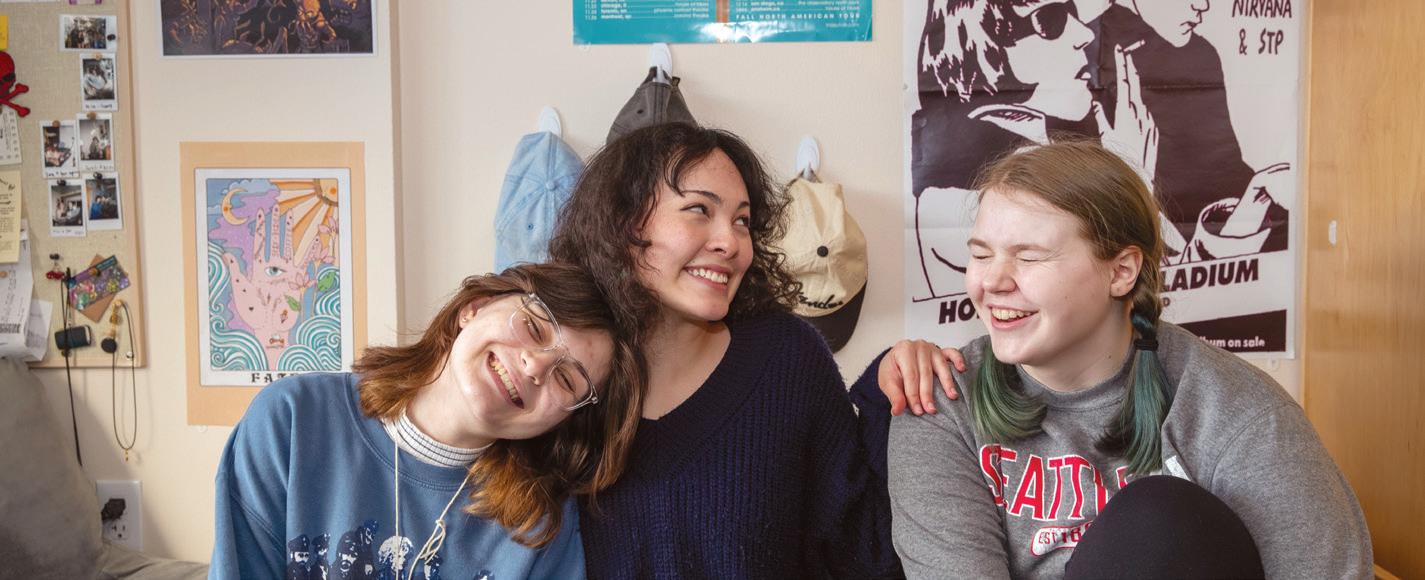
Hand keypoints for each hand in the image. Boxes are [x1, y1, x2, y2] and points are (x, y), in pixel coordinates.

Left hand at [878, 340, 966, 415]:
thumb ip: (894, 396)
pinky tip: (962, 370)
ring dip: (947, 382)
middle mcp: (919, 346)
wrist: (897, 360)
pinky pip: (952, 353)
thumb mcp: (887, 382)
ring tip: (952, 396)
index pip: (910, 375)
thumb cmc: (893, 370)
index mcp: (903, 350)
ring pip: (941, 365)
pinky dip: (958, 360)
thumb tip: (897, 411)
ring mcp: (932, 348)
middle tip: (931, 410)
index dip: (913, 394)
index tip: (917, 411)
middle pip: (925, 372)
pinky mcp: (942, 351)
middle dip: (928, 393)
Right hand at [1095, 42, 1158, 186]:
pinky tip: (1133, 112)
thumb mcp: (1106, 136)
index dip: (1122, 65)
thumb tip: (1095, 102)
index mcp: (1126, 112)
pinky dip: (1137, 111)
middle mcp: (1140, 113)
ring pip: (1139, 101)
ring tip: (1129, 76)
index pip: (1124, 82)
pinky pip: (1143, 116)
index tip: (1120, 51)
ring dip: (1133, 90)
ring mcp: (1148, 121)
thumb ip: (1102, 117)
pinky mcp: (1153, 130)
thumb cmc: (1119, 157)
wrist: (1141, 177)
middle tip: (1126, 55)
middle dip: (1129, 69)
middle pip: (1135, 86)